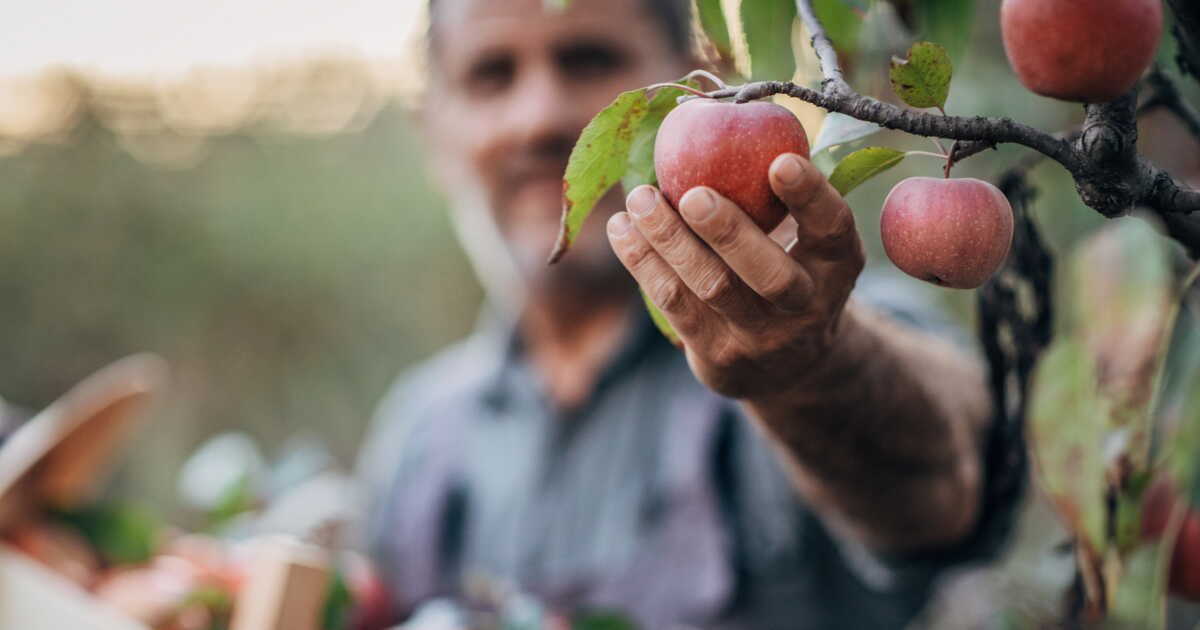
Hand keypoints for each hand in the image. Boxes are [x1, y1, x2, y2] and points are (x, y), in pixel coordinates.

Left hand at [607, 153, 864, 400]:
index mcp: (836, 264)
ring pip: (711, 288)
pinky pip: (674, 305)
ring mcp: (762, 338)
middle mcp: (807, 305)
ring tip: (639, 198)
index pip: (832, 228)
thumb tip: (722, 112)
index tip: (780, 160)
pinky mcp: (719, 357)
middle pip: (769, 275)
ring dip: (668, 240)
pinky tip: (622, 228)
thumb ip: (775, 193)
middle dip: (729, 232)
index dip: (810, 196)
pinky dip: (643, 262)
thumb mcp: (805, 239)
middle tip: (692, 194)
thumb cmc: (787, 268)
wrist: (787, 365)